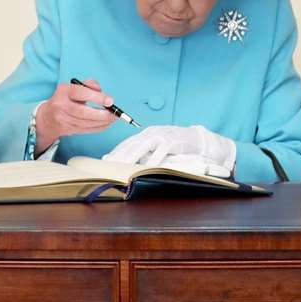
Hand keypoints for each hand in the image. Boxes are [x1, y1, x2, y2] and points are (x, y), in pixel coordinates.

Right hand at [34, 79, 114, 153]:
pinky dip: (98, 128)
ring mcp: (63, 119)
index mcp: (64, 91)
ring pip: (86, 123)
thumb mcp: (73, 87)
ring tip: (113, 119)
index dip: (97, 97)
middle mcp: (61, 105)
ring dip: (102, 122)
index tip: (110, 101)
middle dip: (102, 114)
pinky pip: (86, 130)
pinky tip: (106, 124)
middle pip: (83, 112)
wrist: (46, 118)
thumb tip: (101, 91)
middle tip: (114, 114)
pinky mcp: (67, 130)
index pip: (81, 93)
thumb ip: (88, 84)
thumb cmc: (64, 99)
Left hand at [107, 123, 235, 176]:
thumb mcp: (157, 147)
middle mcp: (151, 132)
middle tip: (108, 165)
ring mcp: (162, 136)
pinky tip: (145, 168)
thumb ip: (144, 153)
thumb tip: (126, 163)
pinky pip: (160, 152)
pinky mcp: (172, 141)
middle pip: (132, 145)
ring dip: (131, 157)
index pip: (127, 143)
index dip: (115, 152)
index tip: (104, 160)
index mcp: (146, 133)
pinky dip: (153, 160)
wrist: (196, 139)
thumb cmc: (175, 145)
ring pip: (143, 147)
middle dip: (118, 155)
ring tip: (121, 166)